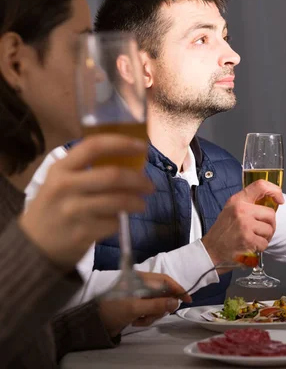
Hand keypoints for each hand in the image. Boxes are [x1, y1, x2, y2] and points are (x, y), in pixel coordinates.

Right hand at [20, 134, 153, 271]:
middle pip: (113, 176)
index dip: (122, 144)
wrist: (33, 244)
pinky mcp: (82, 233)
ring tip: (141, 204)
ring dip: (137, 202)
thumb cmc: (55, 206)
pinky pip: (113, 223)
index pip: (94, 146)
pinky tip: (118, 220)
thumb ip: (88, 169)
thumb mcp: (62, 181)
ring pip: (118, 201)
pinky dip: (120, 220)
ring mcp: (73, 211)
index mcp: (61, 168)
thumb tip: (131, 162)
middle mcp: (65, 186)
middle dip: (138, 180)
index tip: (142, 147)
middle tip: (149, 185)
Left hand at [98, 272, 191, 336]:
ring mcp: (139, 296)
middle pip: (163, 294)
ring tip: (140, 320)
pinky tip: (135, 322)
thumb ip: (157, 304)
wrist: (95, 323)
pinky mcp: (137, 306)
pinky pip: (150, 311)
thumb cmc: (113, 310)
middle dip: (160, 307)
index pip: (165, 281)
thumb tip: (176, 302)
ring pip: (158, 305)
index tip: (188, 299)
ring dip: (152, 315)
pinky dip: (146, 318)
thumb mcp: (135, 308)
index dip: (177, 289)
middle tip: (154, 315)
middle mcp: (142, 285)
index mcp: (141, 278)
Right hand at [202, 180, 283, 265]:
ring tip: (254, 238)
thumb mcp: (231, 209)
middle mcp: (242, 210)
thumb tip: (271, 201)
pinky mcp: (248, 239)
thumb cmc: (223, 230)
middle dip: (270, 224)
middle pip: (270, 213)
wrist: (211, 249)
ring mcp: (245, 224)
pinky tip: (251, 245)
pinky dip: (260, 247)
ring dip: (265, 236)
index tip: (279, 199)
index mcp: (238, 200)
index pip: (261, 186)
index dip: (275, 190)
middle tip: (262, 229)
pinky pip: (265, 243)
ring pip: (269, 229)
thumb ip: (248, 203)